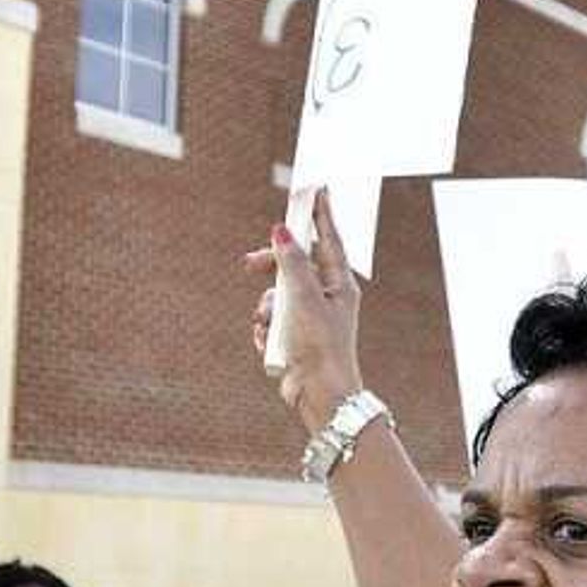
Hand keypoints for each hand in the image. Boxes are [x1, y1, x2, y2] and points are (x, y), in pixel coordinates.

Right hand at [252, 185, 368, 429]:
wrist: (319, 397)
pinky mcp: (296, 336)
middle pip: (292, 266)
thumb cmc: (321, 347)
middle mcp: (326, 296)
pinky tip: (269, 344)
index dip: (319, 214)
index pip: (327, 239)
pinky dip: (266, 330)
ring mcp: (310, 317)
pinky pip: (271, 320)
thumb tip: (281, 231)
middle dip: (269, 268)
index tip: (316, 189)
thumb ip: (290, 264)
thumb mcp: (303, 299)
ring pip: (276, 295)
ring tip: (268, 326)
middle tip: (247, 264)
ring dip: (265, 309)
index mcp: (339, 283)